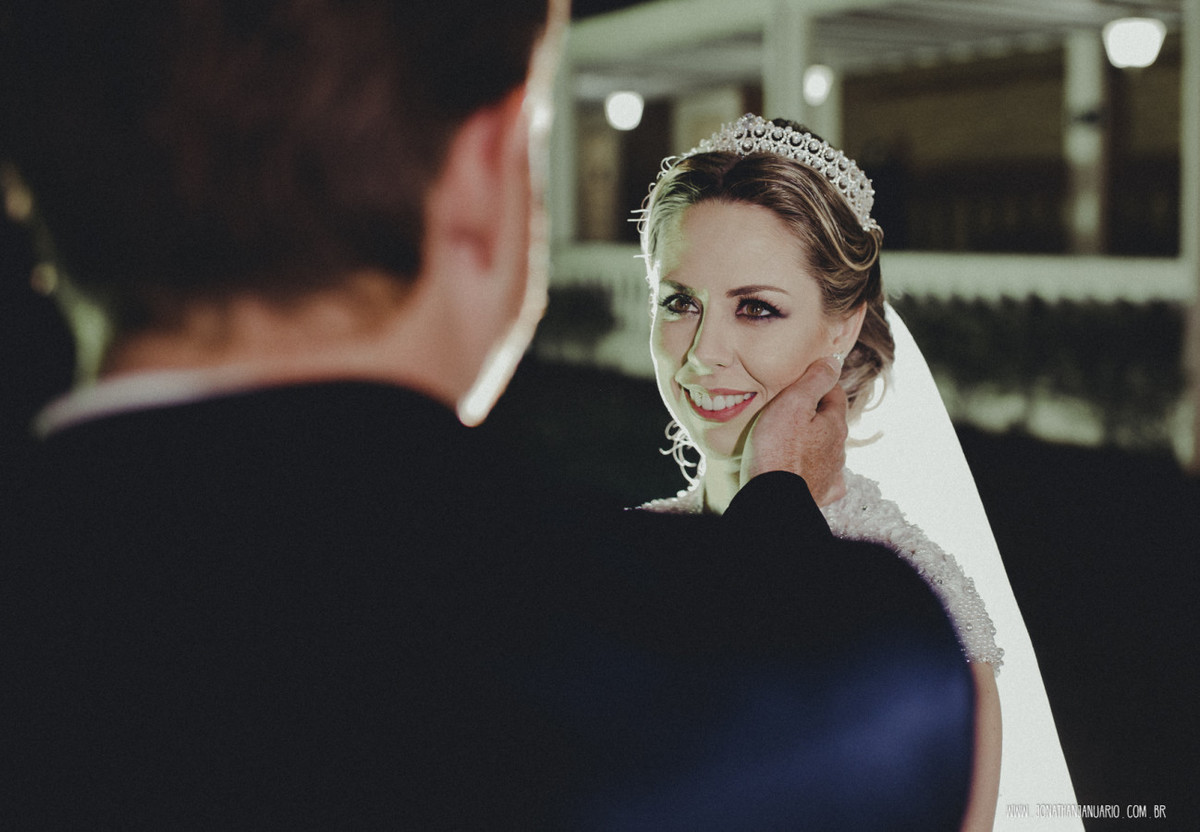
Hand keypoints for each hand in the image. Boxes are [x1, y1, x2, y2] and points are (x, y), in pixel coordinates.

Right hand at [740, 357, 847, 505]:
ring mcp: (832, 473)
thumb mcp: (793, 403)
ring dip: (816, 442)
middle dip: (816, 414)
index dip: (819, 383)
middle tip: (792, 409)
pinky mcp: (821, 492)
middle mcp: (839, 449)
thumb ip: (815, 380)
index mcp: (834, 424)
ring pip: (828, 449)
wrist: (773, 500)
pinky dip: (819, 471)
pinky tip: (809, 471)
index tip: (802, 380)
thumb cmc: (777, 450)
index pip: (834, 394)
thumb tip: (834, 361)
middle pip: (831, 423)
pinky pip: (825, 478)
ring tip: (794, 440)